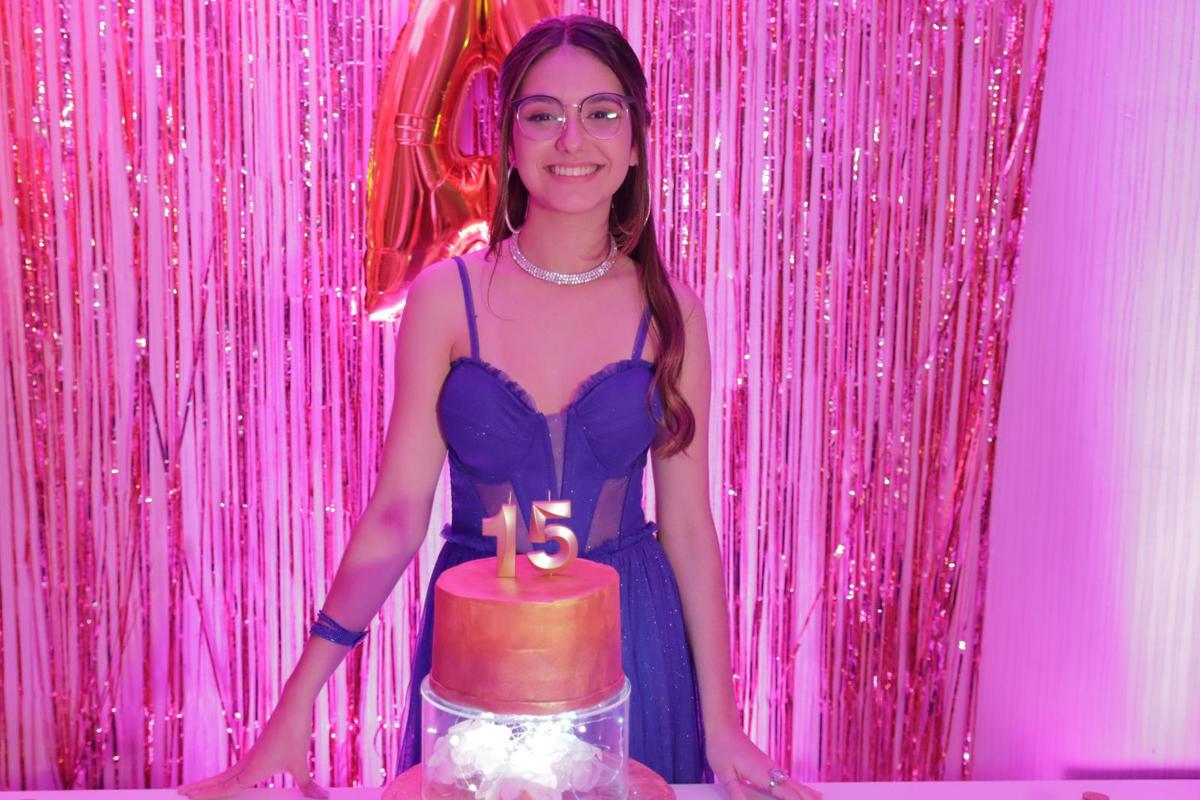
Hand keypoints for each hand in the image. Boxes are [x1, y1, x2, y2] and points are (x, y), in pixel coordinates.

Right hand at [177, 699, 329, 799]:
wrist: (292, 706)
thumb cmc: (295, 734)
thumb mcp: (301, 764)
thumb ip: (308, 786)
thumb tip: (324, 799)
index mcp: (252, 771)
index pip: (224, 789)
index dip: (205, 795)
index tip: (185, 796)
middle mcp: (247, 765)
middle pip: (218, 781)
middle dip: (199, 789)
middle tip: (179, 793)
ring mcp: (251, 756)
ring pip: (225, 774)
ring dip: (210, 783)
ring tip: (195, 789)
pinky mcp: (258, 750)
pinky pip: (237, 768)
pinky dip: (226, 776)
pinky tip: (230, 779)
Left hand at [706, 724, 820, 799]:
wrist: (723, 726)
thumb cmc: (721, 748)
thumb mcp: (724, 773)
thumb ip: (735, 792)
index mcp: (761, 773)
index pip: (785, 792)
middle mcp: (770, 768)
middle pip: (794, 788)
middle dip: (807, 798)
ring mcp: (770, 765)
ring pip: (793, 782)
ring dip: (806, 792)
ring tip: (820, 798)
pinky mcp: (768, 764)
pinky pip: (788, 778)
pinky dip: (799, 786)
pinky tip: (804, 790)